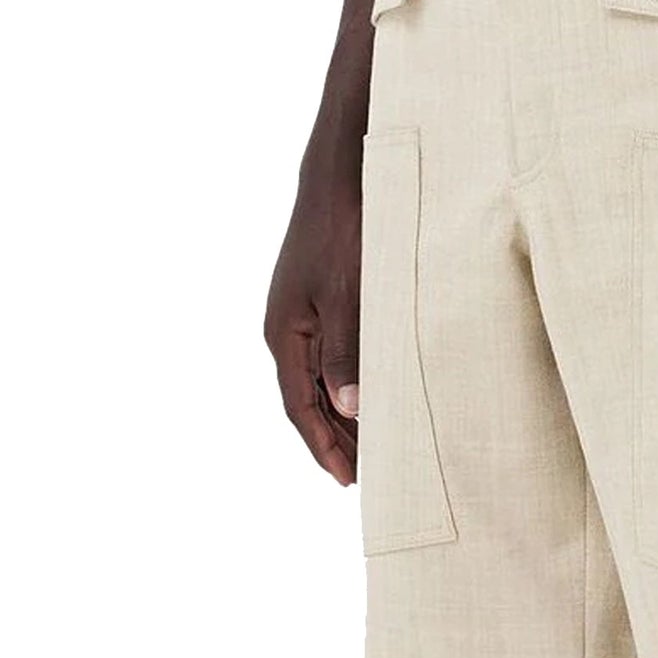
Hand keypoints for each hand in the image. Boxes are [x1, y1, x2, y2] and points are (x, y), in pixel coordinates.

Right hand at [263, 177, 362, 486]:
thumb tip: (347, 407)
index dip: (324, 446)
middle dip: (335, 440)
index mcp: (285, 335)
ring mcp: (302, 317)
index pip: (300, 408)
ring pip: (320, 383)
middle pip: (308, 402)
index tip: (348, 479)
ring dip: (342, 417)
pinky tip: (370, 398)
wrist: (341, 178)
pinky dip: (348, 386)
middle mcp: (287, 331)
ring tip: (371, 449)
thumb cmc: (345, 232)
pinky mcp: (320, 304)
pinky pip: (330, 360)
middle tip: (366, 476)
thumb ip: (346, 352)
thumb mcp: (349, 296)